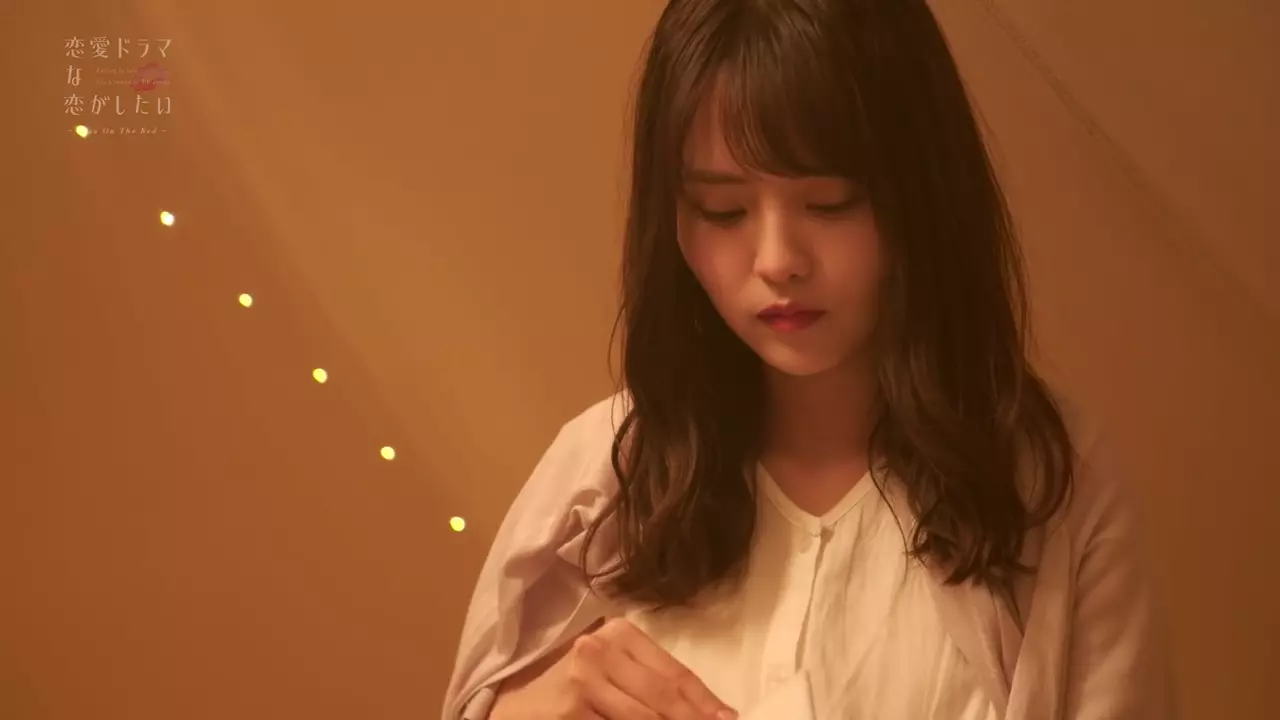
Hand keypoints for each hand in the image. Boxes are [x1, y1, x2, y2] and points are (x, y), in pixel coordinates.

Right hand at [490, 617, 736, 719]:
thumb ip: (651, 683)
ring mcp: (583, 682)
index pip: (674, 673)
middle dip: (695, 719)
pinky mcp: (572, 714)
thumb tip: (709, 711)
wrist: (514, 704)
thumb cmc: (571, 687)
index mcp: (617, 634)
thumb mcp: (611, 670)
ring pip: (646, 719)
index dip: (705, 702)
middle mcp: (599, 651)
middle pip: (664, 697)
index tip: (729, 719)